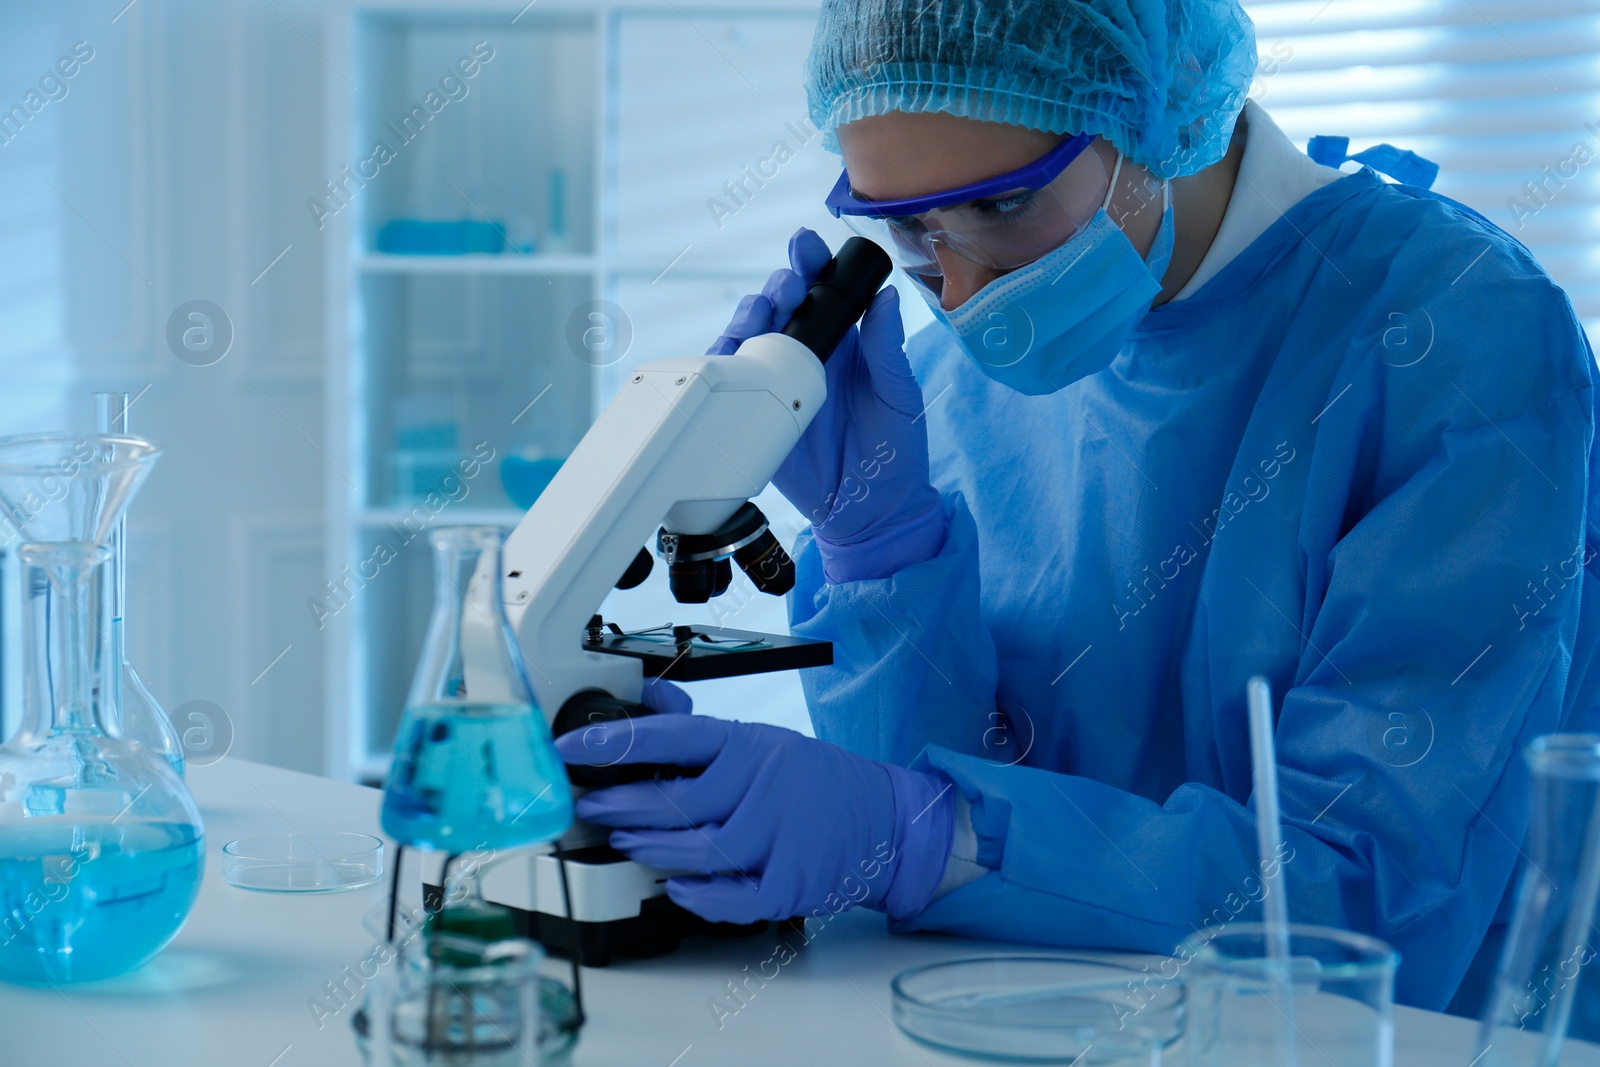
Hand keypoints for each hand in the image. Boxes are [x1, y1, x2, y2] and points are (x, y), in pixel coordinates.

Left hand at [555, 682, 955, 923]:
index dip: (615, 742)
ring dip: (650, 849)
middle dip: (621, 805)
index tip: (570, 747)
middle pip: (677, 799)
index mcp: (752, 744)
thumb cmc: (815, 782)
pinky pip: (731, 896)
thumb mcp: (765, 741)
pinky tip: (675, 887)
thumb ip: (703, 730)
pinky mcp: (789, 882)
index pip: (673, 736)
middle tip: (588, 807)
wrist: (887, 822)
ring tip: (623, 844)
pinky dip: (699, 895)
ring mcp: (778, 836)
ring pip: (697, 850)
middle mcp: (764, 785)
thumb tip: (647, 697)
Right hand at [707, 229, 946, 581]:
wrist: (870, 511)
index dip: (809, 262)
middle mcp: (805, 353)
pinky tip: (730, 351)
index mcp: (843, 340)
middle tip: (786, 291)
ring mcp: (775, 380)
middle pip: (778, 304)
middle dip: (776, 286)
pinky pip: (728, 379)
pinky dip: (722, 359)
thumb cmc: (894, 450)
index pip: (822, 289)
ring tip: (760, 314)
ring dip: (748, 314)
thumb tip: (888, 296)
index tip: (805, 246)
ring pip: (749, 333)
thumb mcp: (898, 394)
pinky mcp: (753, 411)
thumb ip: (888, 348)